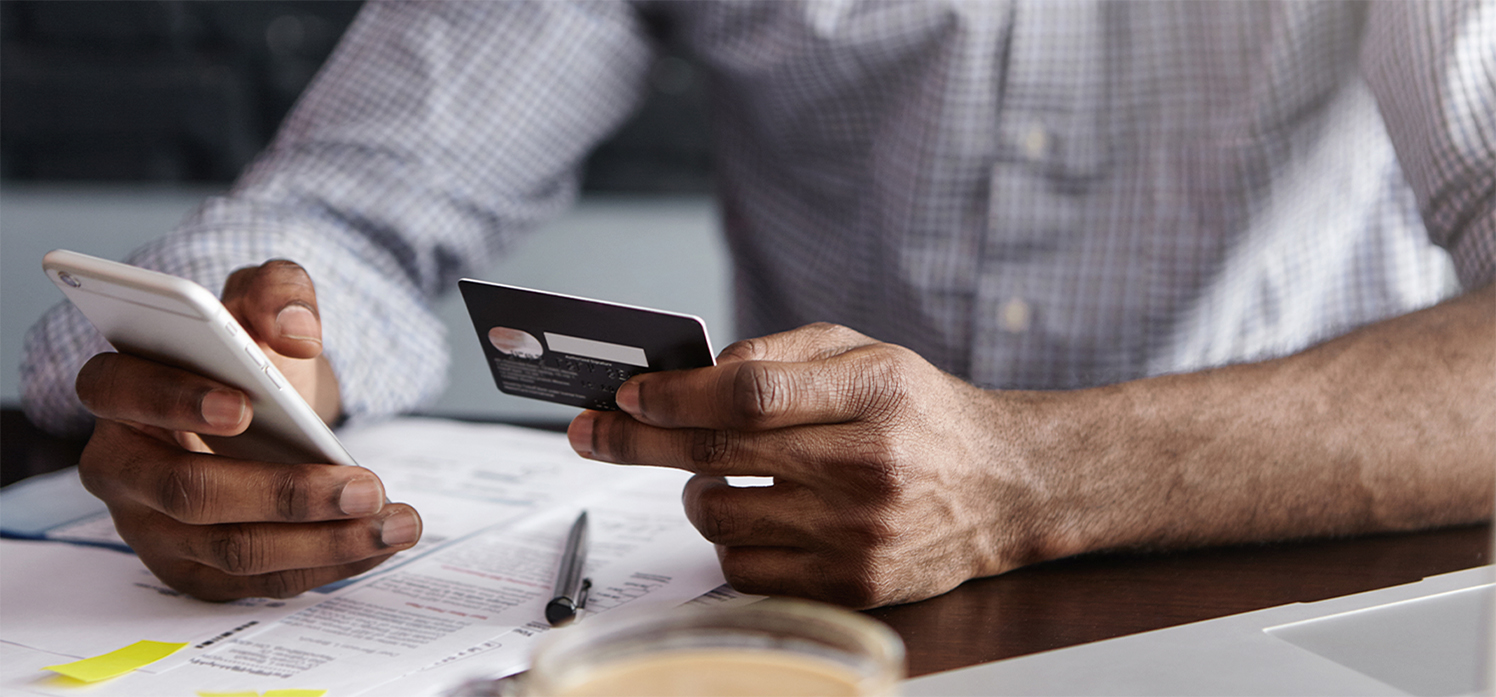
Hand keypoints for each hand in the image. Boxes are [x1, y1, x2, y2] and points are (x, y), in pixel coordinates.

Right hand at [74, 260, 421, 600]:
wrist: (264, 406)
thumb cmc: (248, 354)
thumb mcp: (264, 300)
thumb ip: (278, 291)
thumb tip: (296, 331)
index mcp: (119, 388)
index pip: (120, 391)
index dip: (174, 400)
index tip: (244, 405)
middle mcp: (122, 467)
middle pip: (189, 492)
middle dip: (284, 494)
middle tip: (364, 486)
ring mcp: (154, 528)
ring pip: (233, 549)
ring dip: (324, 541)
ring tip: (395, 520)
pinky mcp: (195, 571)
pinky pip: (260, 581)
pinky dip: (328, 564)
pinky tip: (378, 541)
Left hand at [566, 323, 1053, 608]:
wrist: (1003, 487)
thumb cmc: (923, 413)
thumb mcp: (868, 354)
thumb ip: (783, 353)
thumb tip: (694, 375)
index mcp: (875, 391)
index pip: (750, 392)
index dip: (676, 395)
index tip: (628, 395)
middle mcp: (869, 465)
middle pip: (720, 455)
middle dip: (639, 441)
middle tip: (594, 432)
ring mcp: (860, 533)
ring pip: (722, 518)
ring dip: (695, 492)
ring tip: (713, 475)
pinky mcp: (854, 585)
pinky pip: (746, 570)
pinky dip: (729, 541)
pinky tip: (752, 515)